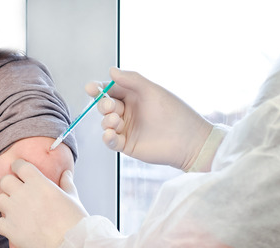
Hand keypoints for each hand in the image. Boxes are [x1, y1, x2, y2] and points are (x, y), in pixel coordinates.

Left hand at [0, 159, 88, 247]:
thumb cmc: (76, 223)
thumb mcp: (73, 199)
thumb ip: (67, 184)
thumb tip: (66, 173)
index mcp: (39, 183)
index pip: (19, 165)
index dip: (18, 168)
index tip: (20, 173)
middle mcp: (23, 194)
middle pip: (5, 181)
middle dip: (9, 185)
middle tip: (16, 193)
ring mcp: (15, 212)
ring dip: (6, 204)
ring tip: (16, 212)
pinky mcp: (10, 230)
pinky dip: (6, 225)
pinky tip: (16, 228)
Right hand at [88, 67, 212, 170]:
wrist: (188, 140)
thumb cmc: (174, 113)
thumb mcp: (152, 91)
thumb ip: (131, 80)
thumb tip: (111, 71)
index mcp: (134, 96)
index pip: (111, 90)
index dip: (99, 88)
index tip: (91, 88)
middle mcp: (128, 111)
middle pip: (105, 106)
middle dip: (104, 105)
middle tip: (111, 107)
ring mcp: (127, 128)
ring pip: (106, 123)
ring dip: (107, 121)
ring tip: (116, 121)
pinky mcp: (126, 145)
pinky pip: (110, 141)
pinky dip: (107, 137)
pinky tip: (110, 134)